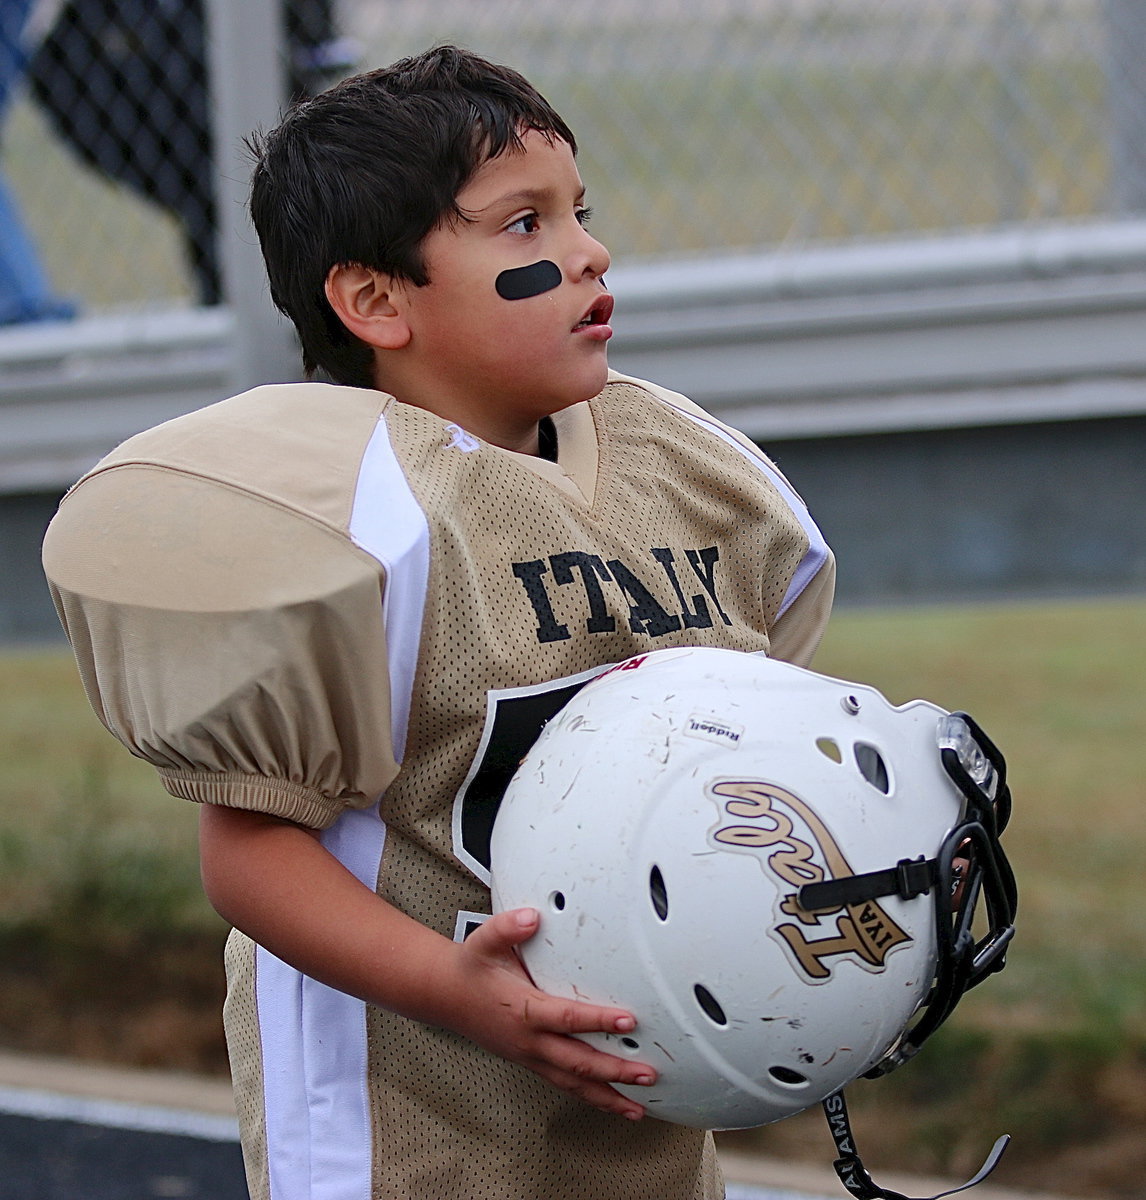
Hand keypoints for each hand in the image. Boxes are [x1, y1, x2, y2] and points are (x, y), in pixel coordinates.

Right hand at [440, 907, 656, 1119]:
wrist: (447, 996)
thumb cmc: (471, 970)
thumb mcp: (483, 942)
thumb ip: (507, 927)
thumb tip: (531, 917)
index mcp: (524, 1011)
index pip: (567, 1019)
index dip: (598, 1021)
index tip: (627, 1021)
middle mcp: (529, 1041)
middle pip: (577, 1063)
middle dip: (614, 1071)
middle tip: (646, 1074)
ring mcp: (531, 1057)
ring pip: (573, 1084)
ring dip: (607, 1096)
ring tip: (638, 1107)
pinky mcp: (532, 1063)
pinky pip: (564, 1085)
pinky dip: (591, 1097)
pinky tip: (611, 1102)